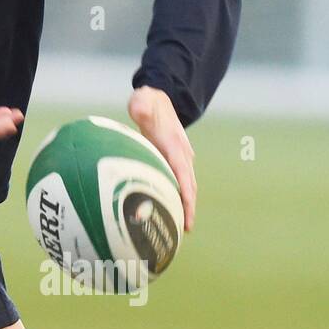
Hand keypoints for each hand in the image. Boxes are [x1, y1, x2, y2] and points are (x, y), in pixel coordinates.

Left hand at [128, 86, 194, 231]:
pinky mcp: (175, 160)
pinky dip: (178, 196)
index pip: (183, 173)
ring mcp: (181, 157)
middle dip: (189, 207)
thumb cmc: (148, 103)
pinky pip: (179, 181)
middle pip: (189, 184)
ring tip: (181, 227)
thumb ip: (141, 105)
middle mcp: (182, 154)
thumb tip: (138, 108)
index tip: (187, 211)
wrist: (159, 99)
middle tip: (186, 229)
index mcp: (174, 145)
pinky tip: (169, 211)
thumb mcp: (142, 101)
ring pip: (187, 185)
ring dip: (186, 205)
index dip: (186, 193)